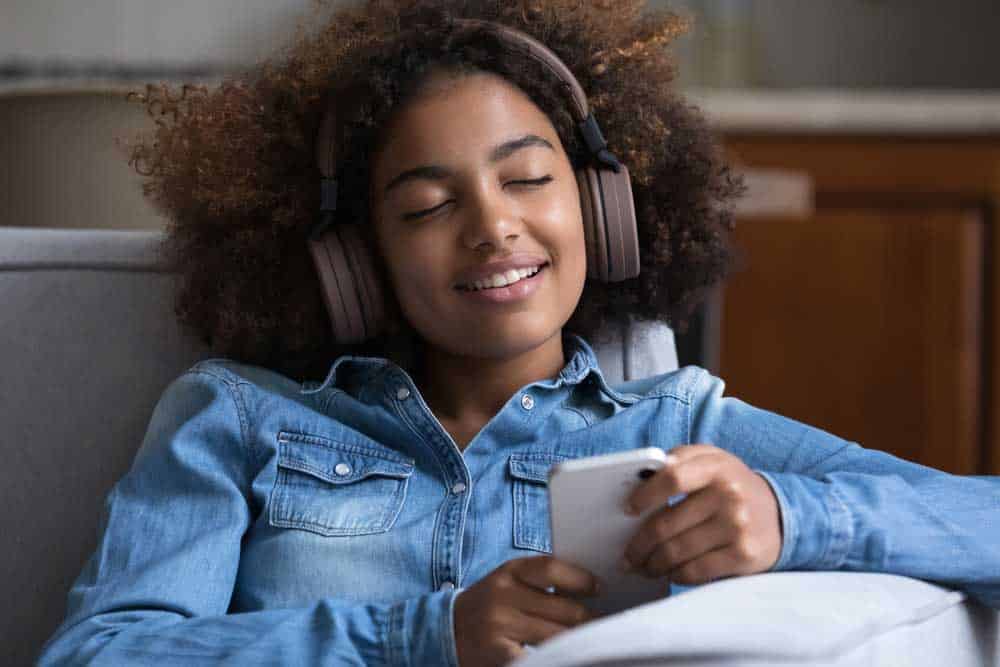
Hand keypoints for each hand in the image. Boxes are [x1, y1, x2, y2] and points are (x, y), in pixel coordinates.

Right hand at [453, 555, 599, 666]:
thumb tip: (588, 589)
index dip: (582, 579)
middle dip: (588, 618)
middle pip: (564, 608)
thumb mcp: (508, 581)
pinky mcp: (500, 655)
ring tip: (587, 641)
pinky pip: (540, 657)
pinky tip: (564, 656)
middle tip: (601, 623)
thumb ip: (539, 582)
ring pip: (558, 636)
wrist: (448, 630)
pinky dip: (556, 657)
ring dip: (577, 640)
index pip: (552, 569)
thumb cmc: (489, 604)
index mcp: (509, 572)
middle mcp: (503, 595)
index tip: (598, 589)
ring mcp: (500, 626)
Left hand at [622, 444, 781, 584]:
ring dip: (653, 564)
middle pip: (667, 524)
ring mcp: (737, 527)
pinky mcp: (743, 555)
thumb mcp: (712, 460)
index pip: (672, 478)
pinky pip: (696, 571)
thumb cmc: (732, 484)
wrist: (780, 513)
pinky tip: (670, 572)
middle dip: (639, 545)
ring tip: (643, 567)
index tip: (628, 510)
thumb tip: (640, 479)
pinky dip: (676, 575)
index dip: (644, 496)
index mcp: (716, 467)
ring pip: (677, 552)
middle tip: (628, 555)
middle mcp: (728, 495)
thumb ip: (679, 460)